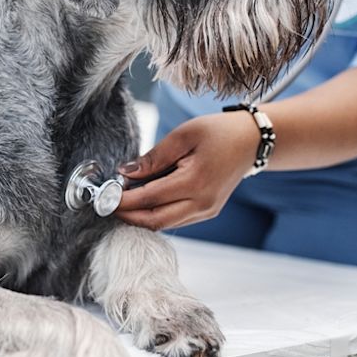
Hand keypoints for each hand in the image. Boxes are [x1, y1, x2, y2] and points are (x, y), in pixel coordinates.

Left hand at [115, 112, 260, 230]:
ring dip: (141, 216)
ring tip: (123, 200)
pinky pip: (175, 219)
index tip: (104, 197)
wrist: (252, 141)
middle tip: (107, 204)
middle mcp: (202, 204)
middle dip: (128, 215)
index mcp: (195, 183)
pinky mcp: (207, 212)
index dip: (123, 200)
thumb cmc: (218, 132)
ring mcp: (206, 211)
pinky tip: (143, 200)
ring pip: (165, 224)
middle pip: (155, 220)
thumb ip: (153, 157)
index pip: (149, 198)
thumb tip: (125, 173)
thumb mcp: (183, 135)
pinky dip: (156, 213)